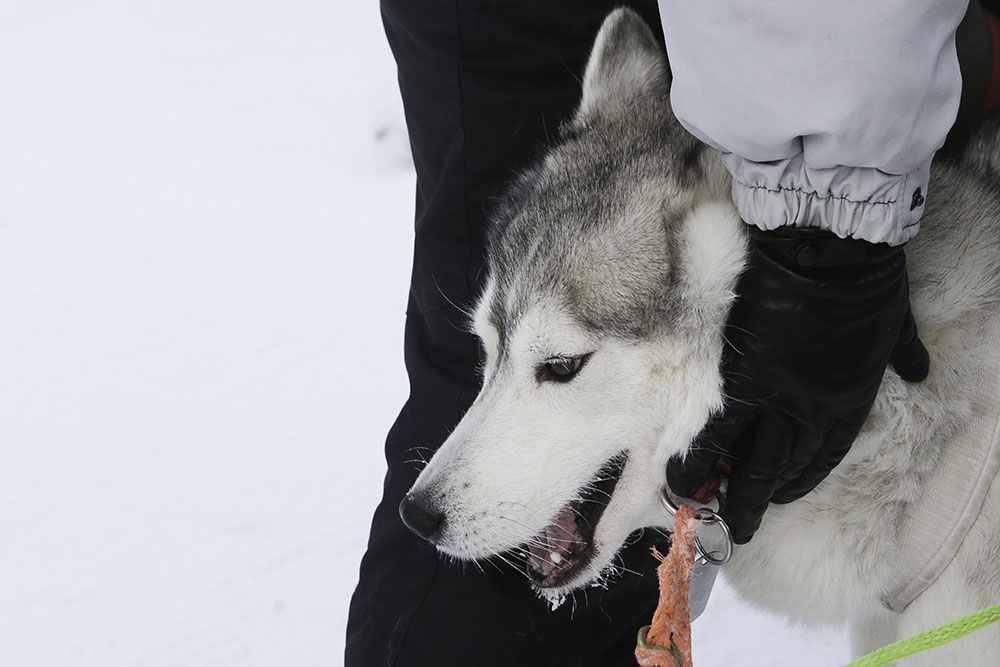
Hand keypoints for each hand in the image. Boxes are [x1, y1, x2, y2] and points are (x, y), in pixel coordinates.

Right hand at [668, 226, 928, 543]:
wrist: (826, 249)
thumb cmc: (867, 283)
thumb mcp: (898, 325)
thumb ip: (904, 352)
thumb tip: (918, 366)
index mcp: (849, 400)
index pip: (821, 457)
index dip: (798, 481)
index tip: (779, 494)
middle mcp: (808, 411)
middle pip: (777, 471)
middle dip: (753, 503)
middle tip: (736, 528)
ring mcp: (771, 396)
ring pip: (741, 457)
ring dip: (717, 485)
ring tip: (693, 502)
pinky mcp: (737, 376)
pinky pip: (716, 425)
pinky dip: (699, 450)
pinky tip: (682, 466)